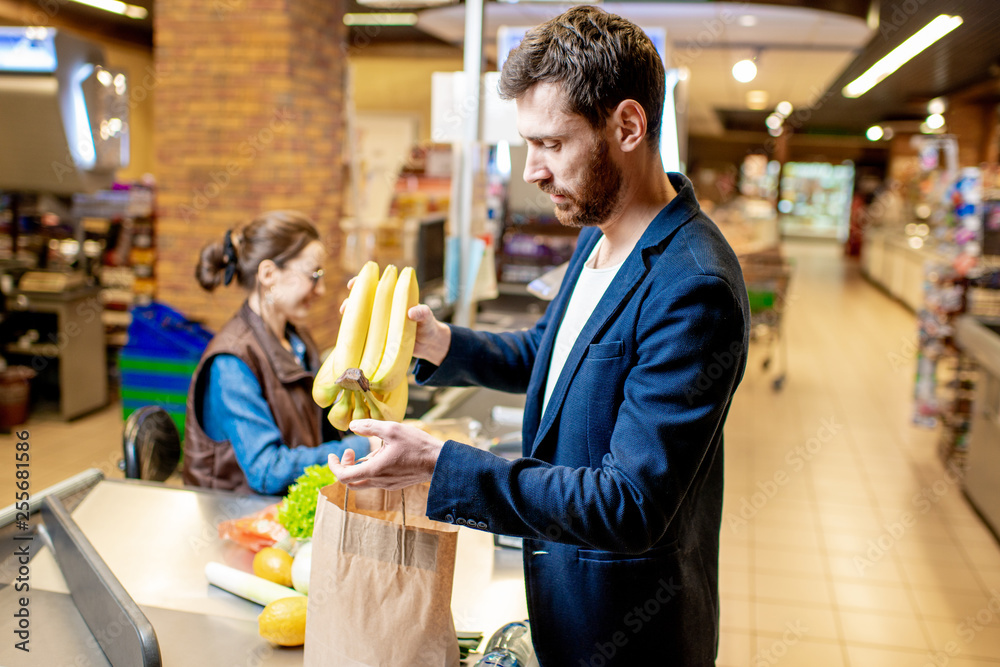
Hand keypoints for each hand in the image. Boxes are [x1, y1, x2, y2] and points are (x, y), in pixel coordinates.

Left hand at [328, 420, 444, 489]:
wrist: (440, 462)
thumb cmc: (417, 445)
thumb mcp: (392, 429)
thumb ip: (369, 427)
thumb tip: (352, 425)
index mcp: (374, 470)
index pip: (343, 476)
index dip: (333, 465)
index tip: (333, 454)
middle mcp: (378, 482)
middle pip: (350, 482)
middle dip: (345, 467)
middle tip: (350, 452)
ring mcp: (387, 485)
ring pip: (363, 482)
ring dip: (359, 467)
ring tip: (370, 450)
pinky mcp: (395, 484)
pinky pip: (376, 480)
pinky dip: (371, 469)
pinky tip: (382, 455)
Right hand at [339, 277, 450, 365]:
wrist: (429, 345)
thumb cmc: (428, 325)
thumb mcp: (428, 318)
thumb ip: (422, 312)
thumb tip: (411, 312)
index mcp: (393, 298)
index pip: (375, 286)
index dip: (362, 283)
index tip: (352, 284)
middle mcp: (384, 309)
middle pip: (363, 301)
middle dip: (352, 302)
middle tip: (346, 307)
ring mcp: (380, 324)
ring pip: (361, 318)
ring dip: (351, 318)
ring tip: (346, 322)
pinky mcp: (379, 338)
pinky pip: (365, 334)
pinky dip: (356, 335)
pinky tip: (349, 337)